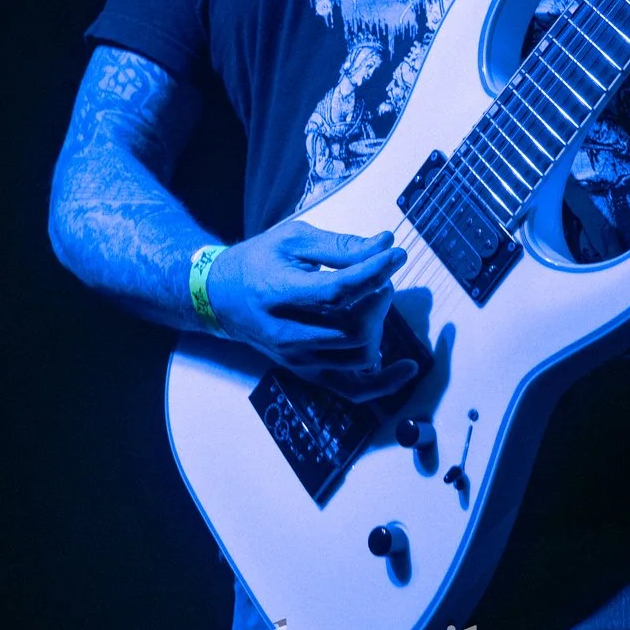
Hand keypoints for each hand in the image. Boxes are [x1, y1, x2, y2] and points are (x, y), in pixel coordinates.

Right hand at [205, 220, 418, 400]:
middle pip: (352, 328)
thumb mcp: (293, 240)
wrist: (222, 298)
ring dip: (379, 326)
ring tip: (374, 300)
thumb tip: (385, 244)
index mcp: (277, 294)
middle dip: (378, 298)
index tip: (396, 254)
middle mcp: (286, 333)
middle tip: (380, 275)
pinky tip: (408, 367)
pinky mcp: (308, 372)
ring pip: (358, 354)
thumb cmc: (259, 263)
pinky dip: (384, 382)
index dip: (372, 272)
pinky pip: (352, 390)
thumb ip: (340, 245)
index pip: (335, 291)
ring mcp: (298, 358)